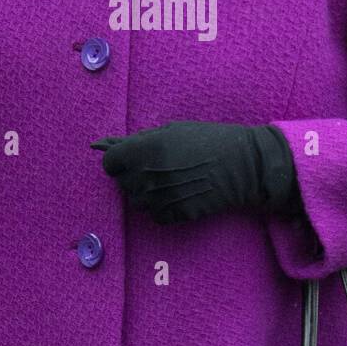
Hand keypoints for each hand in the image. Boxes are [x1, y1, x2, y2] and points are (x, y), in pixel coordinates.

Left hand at [90, 120, 299, 224]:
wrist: (243, 166)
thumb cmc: (209, 140)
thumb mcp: (172, 131)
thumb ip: (138, 140)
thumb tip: (103, 144)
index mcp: (144, 150)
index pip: (109, 163)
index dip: (118, 159)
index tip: (131, 157)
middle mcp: (147, 176)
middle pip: (122, 182)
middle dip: (134, 174)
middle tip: (159, 165)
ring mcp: (160, 198)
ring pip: (137, 201)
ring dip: (147, 191)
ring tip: (170, 179)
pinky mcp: (174, 215)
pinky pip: (155, 215)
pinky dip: (162, 207)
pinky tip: (179, 193)